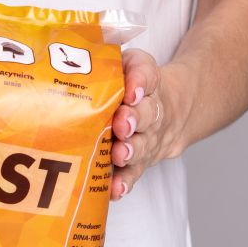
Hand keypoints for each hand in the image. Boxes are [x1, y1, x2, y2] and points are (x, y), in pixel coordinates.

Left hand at [109, 50, 192, 199]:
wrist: (171, 111)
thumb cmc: (131, 87)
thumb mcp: (125, 64)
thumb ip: (105, 58)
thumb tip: (76, 57)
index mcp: (146, 82)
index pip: (147, 74)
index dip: (140, 81)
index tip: (132, 90)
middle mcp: (151, 111)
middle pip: (147, 114)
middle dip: (135, 119)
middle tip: (122, 124)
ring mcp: (146, 140)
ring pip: (142, 146)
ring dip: (131, 151)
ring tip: (120, 154)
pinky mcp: (138, 163)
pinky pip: (133, 174)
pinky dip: (125, 183)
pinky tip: (115, 189)